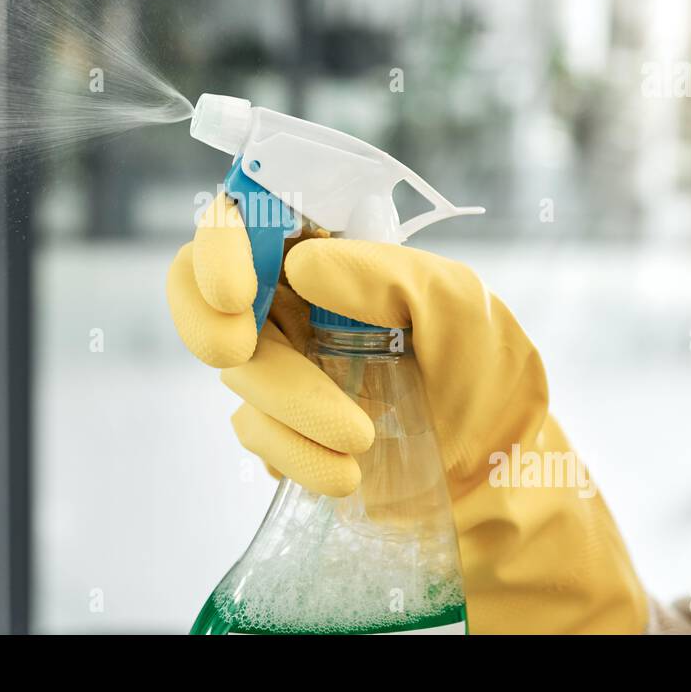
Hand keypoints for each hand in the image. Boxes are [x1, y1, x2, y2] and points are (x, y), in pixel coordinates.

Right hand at [167, 193, 647, 632]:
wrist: (493, 469)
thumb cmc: (480, 368)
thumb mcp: (457, 306)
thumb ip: (386, 275)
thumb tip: (299, 265)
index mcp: (323, 246)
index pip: (243, 216)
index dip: (218, 245)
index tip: (238, 291)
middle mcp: (288, 296)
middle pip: (197, 287)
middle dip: (202, 320)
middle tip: (235, 350)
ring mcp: (277, 360)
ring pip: (238, 369)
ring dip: (290, 404)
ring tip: (362, 440)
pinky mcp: (276, 423)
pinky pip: (255, 430)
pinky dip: (294, 453)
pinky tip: (347, 474)